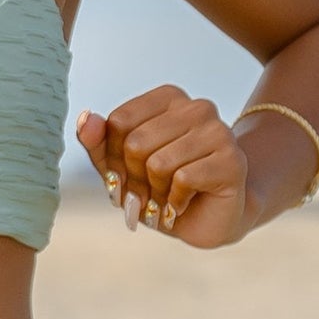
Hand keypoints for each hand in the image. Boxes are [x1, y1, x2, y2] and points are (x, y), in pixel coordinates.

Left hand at [76, 85, 249, 245]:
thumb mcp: (120, 166)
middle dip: (133, 180)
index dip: (112, 158)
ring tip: (165, 199)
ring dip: (154, 193)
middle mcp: (197, 107)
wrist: (206, 219)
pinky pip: (183, 179)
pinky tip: (183, 203)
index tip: (125, 176)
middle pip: (136, 143)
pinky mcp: (232, 160)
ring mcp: (219, 131)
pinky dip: (174, 202)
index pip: (118, 121)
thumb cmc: (162, 188)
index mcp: (169, 98)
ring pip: (158, 163)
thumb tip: (86, 118)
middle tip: (145, 194)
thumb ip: (99, 142)